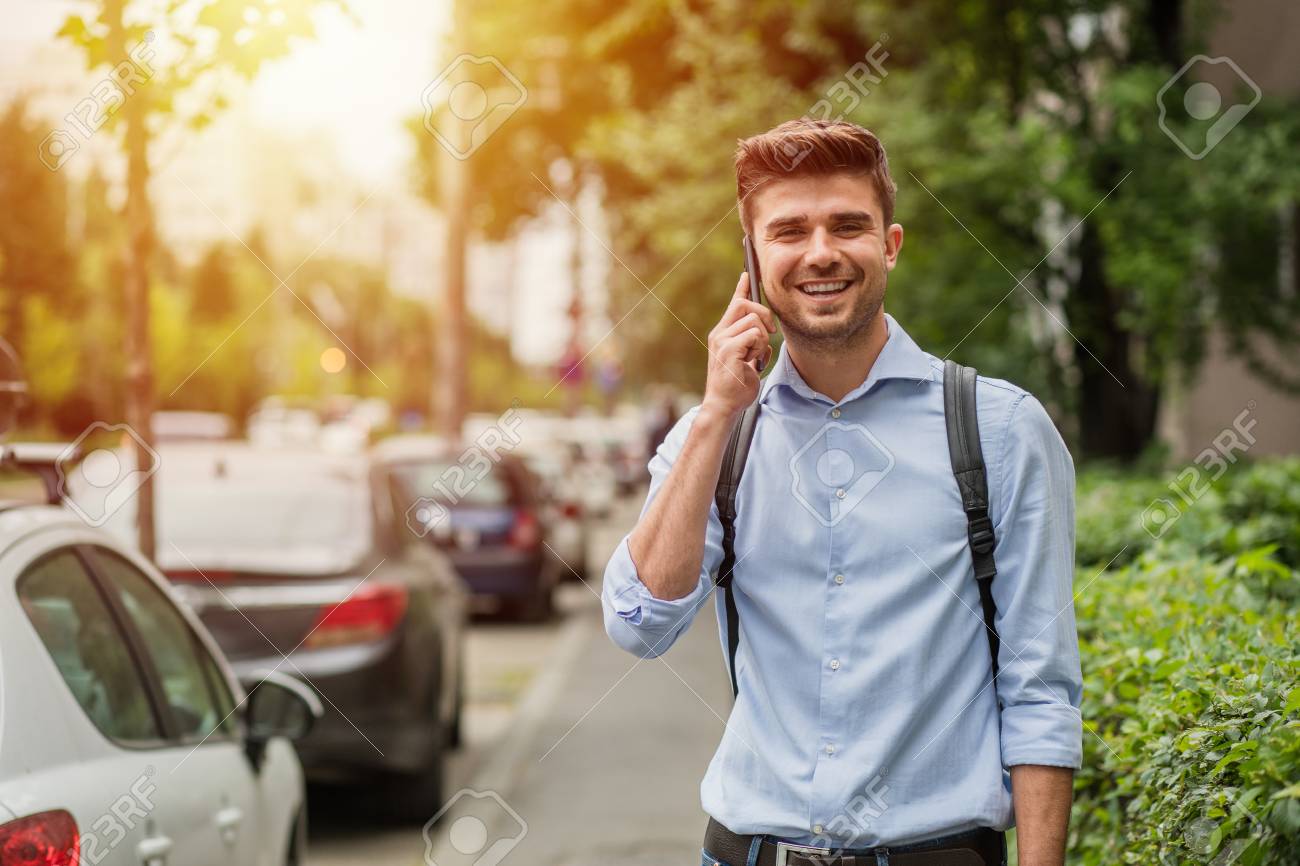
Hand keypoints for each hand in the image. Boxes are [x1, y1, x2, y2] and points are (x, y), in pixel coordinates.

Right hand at [702, 272, 775, 421]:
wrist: (723, 406)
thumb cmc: (736, 385)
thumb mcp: (746, 358)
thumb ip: (751, 342)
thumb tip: (764, 330)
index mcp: (723, 334)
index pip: (734, 304)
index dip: (742, 288)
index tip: (748, 273)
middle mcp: (719, 333)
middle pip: (744, 304)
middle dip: (763, 314)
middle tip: (770, 333)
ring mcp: (722, 341)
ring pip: (753, 321)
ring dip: (763, 339)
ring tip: (757, 356)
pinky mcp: (729, 350)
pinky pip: (754, 335)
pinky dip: (760, 348)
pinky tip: (755, 361)